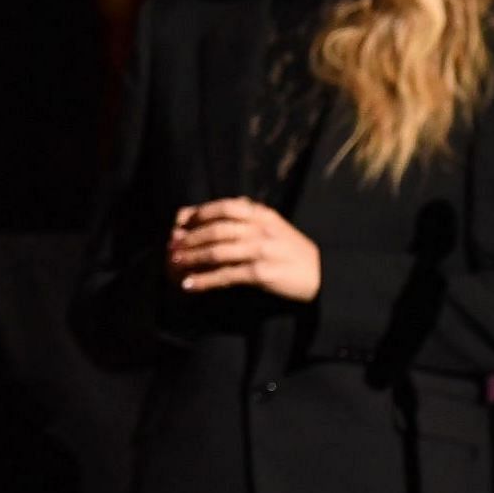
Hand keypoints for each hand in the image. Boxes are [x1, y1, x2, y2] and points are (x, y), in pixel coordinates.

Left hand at [168, 197, 319, 301]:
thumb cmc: (293, 251)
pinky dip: (204, 280)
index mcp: (263, 214)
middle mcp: (261, 229)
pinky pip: (226, 275)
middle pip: (217, 229)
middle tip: (172, 246)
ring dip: (192, 258)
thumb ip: (249, 218)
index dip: (199, 213)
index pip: (225, 207)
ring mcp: (261, 251)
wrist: (322, 274)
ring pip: (218, 251)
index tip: (180, 222)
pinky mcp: (262, 273)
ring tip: (175, 264)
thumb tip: (217, 214)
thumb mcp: (274, 226)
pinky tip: (189, 285)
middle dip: (190, 237)